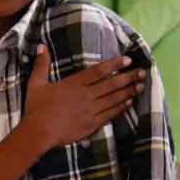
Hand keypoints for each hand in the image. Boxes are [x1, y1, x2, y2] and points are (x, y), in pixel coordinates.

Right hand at [25, 45, 144, 149]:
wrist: (38, 133)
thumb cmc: (36, 108)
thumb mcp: (36, 84)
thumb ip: (41, 65)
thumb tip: (41, 46)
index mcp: (73, 84)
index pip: (98, 71)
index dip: (114, 64)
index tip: (128, 60)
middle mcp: (85, 96)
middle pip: (111, 84)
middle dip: (129, 77)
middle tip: (142, 72)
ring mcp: (90, 111)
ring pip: (114, 99)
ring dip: (129, 92)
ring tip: (141, 86)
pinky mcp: (91, 124)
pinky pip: (110, 114)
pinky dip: (120, 108)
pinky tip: (129, 103)